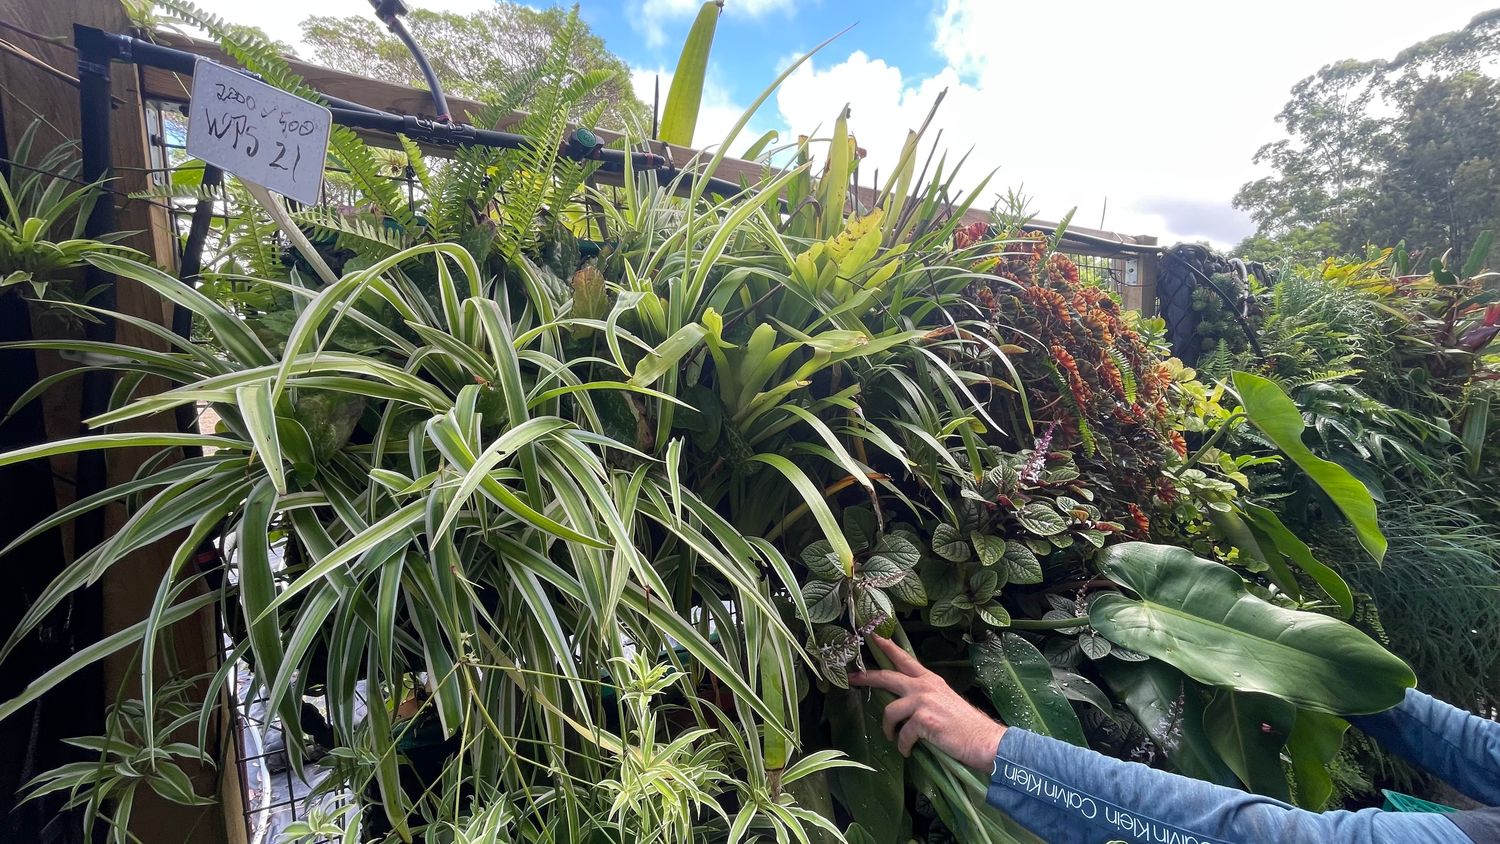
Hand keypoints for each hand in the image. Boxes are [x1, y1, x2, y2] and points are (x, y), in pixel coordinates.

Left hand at [848, 635, 1006, 771]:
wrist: (983, 741)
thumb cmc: (964, 726)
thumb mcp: (944, 701)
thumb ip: (924, 697)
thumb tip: (902, 704)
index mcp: (930, 680)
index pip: (904, 658)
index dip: (886, 646)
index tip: (872, 635)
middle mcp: (925, 686)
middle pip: (887, 676)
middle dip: (866, 677)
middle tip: (851, 678)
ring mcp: (923, 702)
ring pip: (890, 711)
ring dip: (888, 728)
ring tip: (893, 738)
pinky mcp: (923, 720)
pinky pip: (902, 735)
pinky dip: (903, 745)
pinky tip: (908, 751)